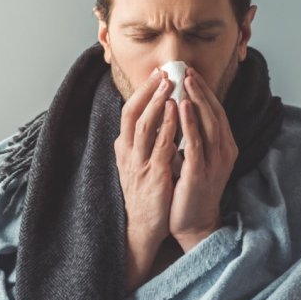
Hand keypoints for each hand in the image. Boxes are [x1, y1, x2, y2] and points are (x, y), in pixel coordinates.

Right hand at [114, 69, 177, 292]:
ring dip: (156, 103)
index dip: (141, 91)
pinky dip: (167, 126)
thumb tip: (155, 116)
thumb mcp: (140, 163)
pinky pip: (160, 147)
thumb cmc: (146, 194)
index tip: (156, 73)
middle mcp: (127, 153)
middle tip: (162, 71)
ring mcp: (139, 165)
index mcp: (124, 149)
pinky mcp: (153, 176)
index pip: (128, 112)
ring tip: (169, 84)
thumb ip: (145, 141)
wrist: (143, 228)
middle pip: (132, 114)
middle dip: (147, 90)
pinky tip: (176, 111)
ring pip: (143, 126)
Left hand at [170, 67, 237, 249]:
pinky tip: (182, 107)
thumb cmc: (191, 191)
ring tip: (185, 81)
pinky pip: (195, 142)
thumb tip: (183, 111)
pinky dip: (189, 122)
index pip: (216, 112)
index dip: (204, 91)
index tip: (190, 73)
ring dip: (196, 100)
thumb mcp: (197, 159)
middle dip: (200, 90)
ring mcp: (214, 162)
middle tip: (187, 70)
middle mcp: (224, 152)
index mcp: (225, 147)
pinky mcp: (200, 172)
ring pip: (208, 124)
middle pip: (214, 113)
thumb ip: (195, 137)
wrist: (194, 223)